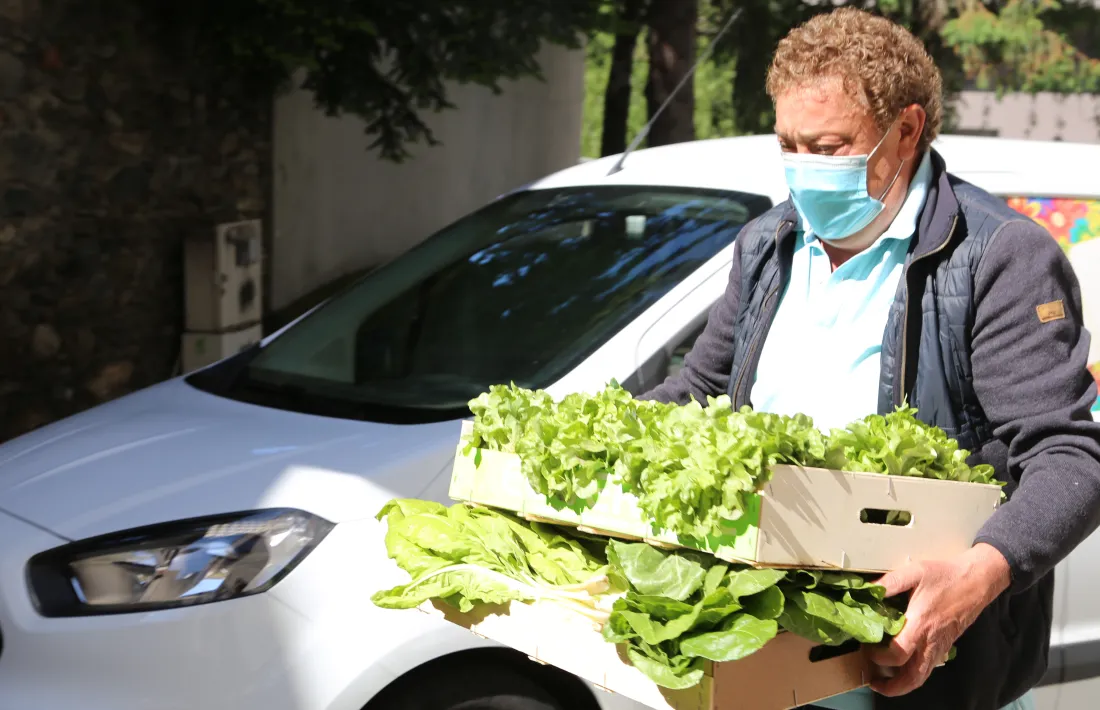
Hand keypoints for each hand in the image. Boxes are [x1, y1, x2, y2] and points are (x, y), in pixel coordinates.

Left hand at [868, 543, 1010, 696]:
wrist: (977, 580)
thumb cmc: (946, 575)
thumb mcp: (914, 572)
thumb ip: (889, 582)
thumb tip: (868, 590)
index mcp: (921, 624)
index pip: (898, 654)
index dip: (879, 657)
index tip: (867, 649)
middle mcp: (931, 641)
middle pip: (913, 677)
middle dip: (892, 687)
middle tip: (874, 683)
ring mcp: (941, 646)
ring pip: (922, 676)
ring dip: (903, 684)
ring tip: (885, 682)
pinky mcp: (946, 645)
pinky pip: (929, 667)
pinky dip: (915, 674)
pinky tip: (904, 666)